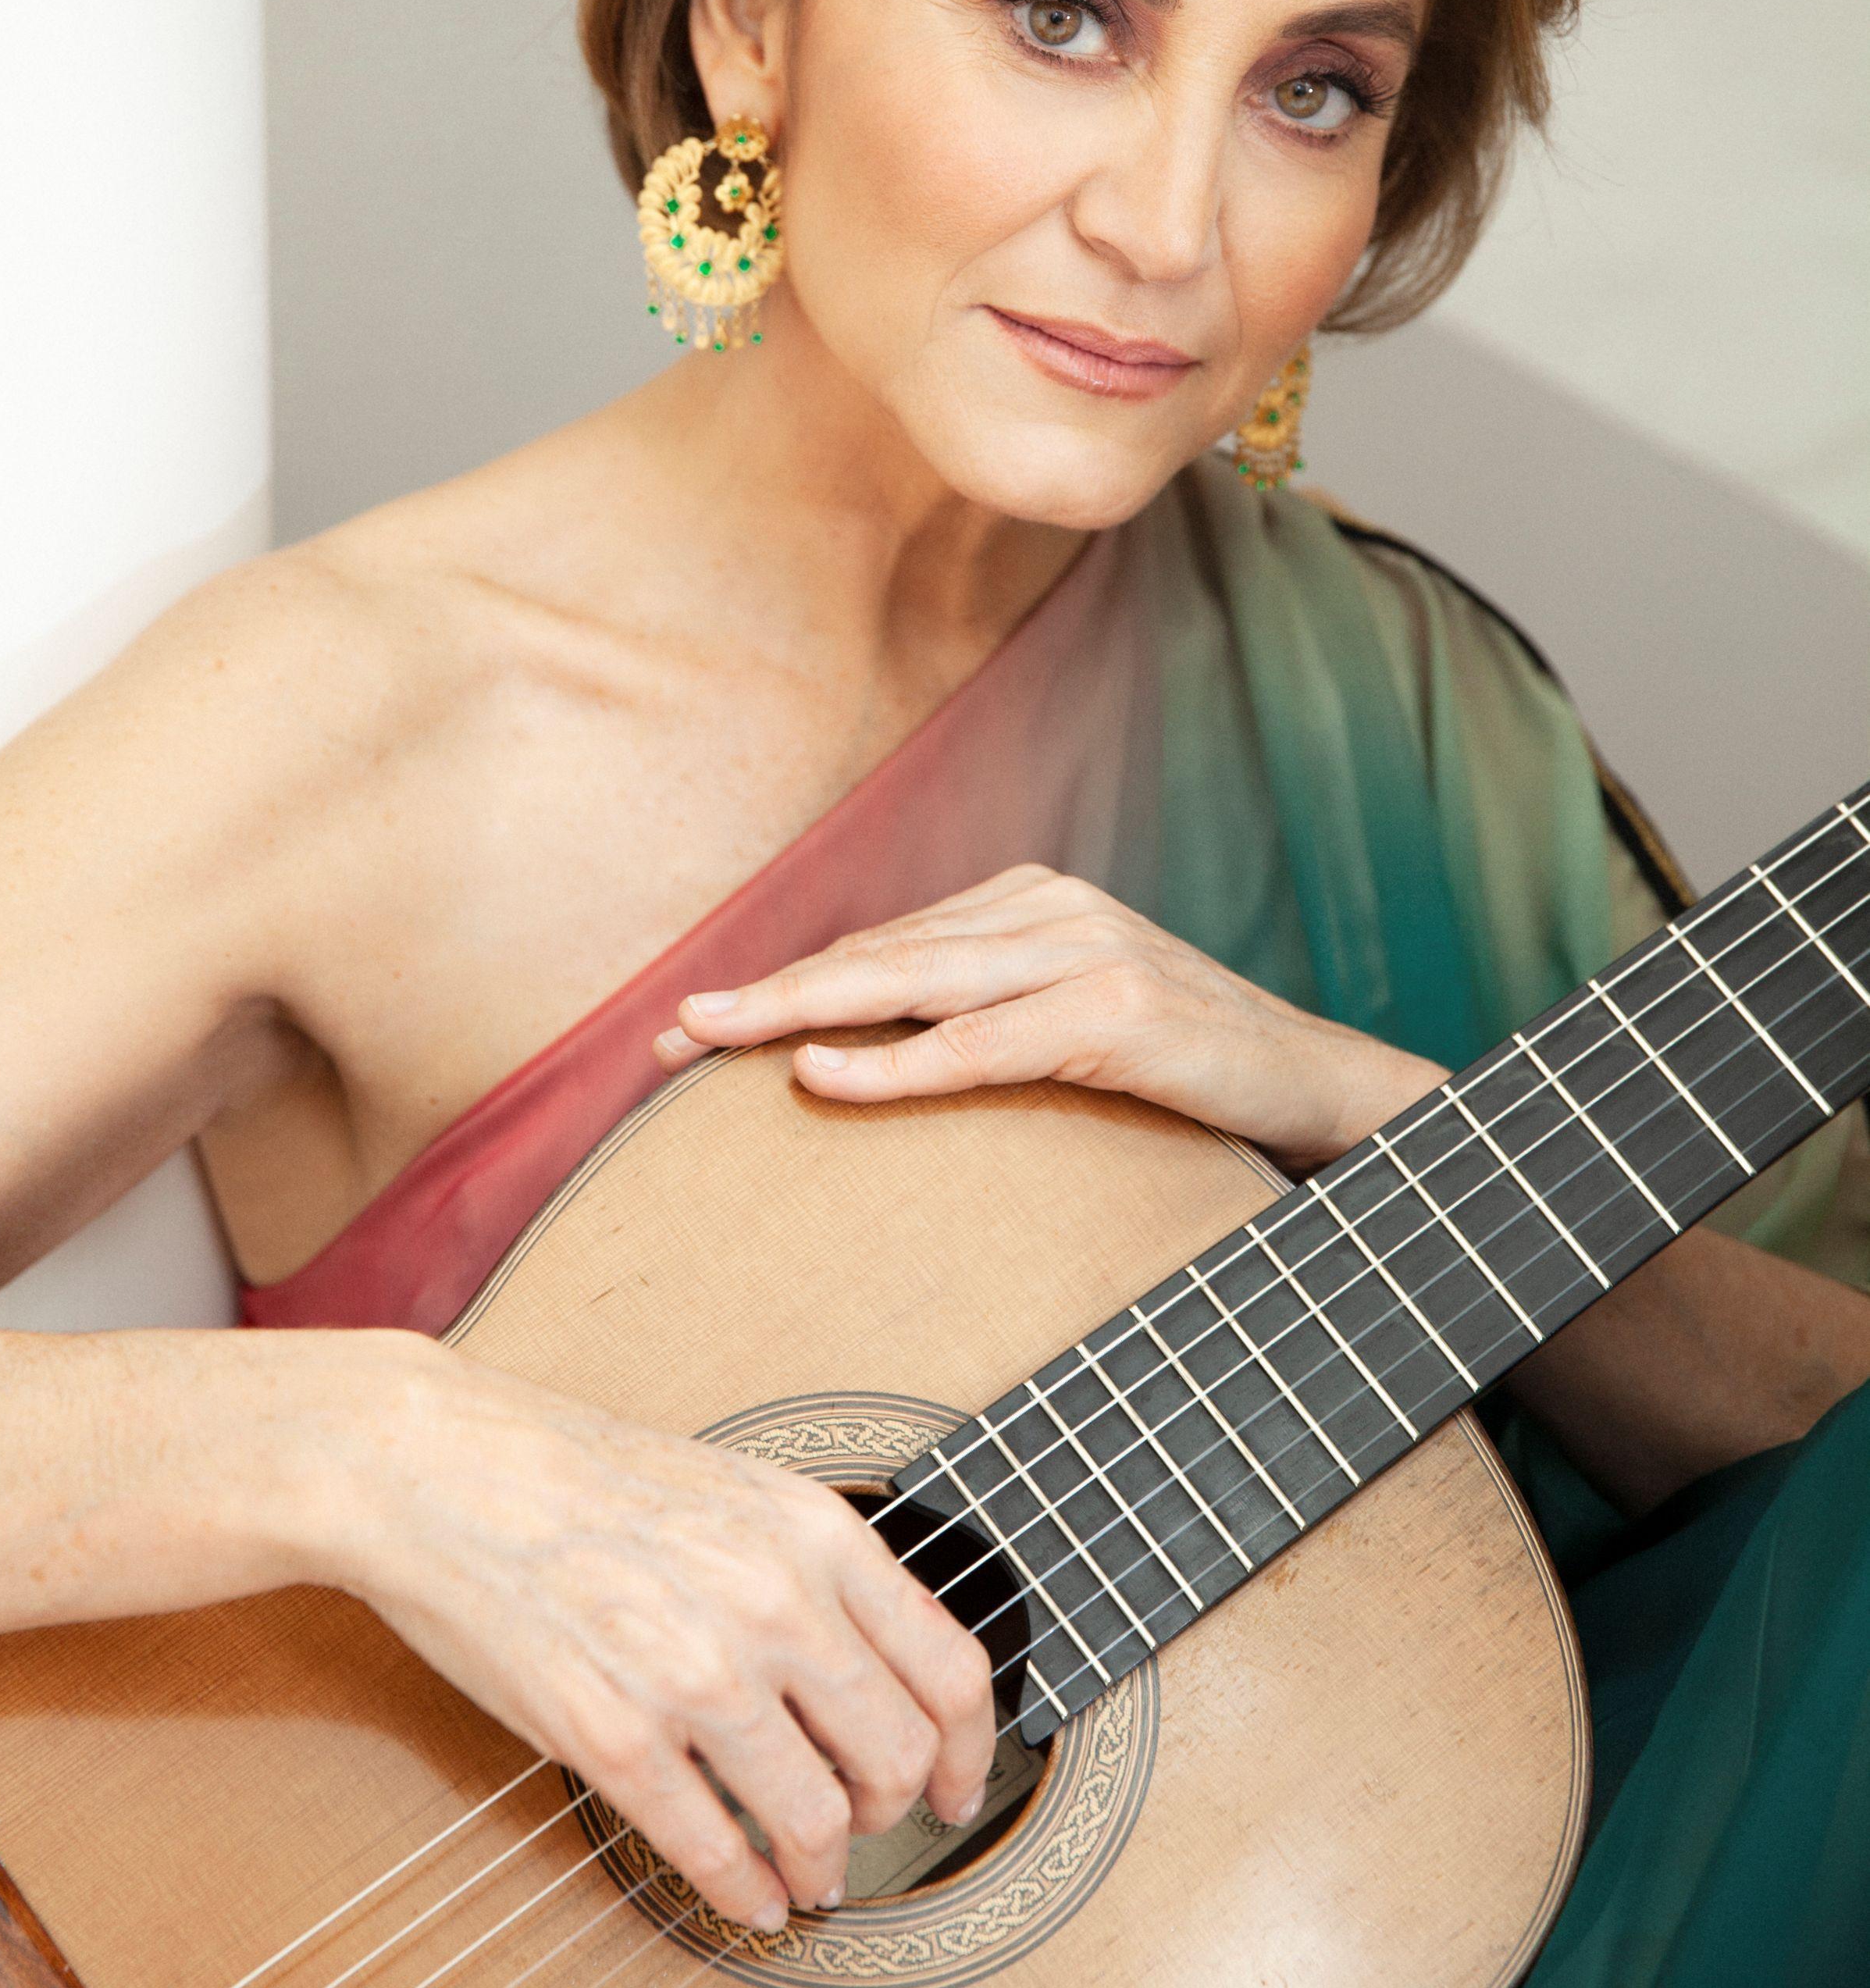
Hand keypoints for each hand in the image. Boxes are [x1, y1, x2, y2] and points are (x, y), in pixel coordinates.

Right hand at [339, 1344, 994, 1933]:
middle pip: (897, 1757)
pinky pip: (713, 1850)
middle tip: (866, 1828)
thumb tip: (881, 1673)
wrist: (452, 1468)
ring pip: (816, 1818)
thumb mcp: (743, 1490)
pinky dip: (744, 1895)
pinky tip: (748, 1899)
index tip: (961, 1789)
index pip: (950, 1670)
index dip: (973, 1752)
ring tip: (808, 1877)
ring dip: (821, 1868)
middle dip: (891, 1813)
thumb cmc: (585, 1475)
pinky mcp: (613, 1735)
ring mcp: (695, 1674)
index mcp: (816, 1533)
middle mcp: (774, 1603)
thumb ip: (818, 1571)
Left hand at [654, 866, 1445, 1170]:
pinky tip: (821, 1073)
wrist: (1319, 1086)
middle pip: (879, 953)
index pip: (882, 944)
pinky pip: (981, 1044)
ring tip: (708, 1042)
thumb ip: (980, 1019)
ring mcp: (1087, 949)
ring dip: (799, 1014)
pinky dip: (895, 1063)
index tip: (692, 1024)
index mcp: (1031, 901)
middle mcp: (1051, 906)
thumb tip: (856, 1054)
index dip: (785, 984)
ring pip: (912, 983)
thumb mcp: (1068, 1030)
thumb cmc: (1185, 1071)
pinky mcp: (1119, 1009)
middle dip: (765, 993)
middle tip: (668, 1033)